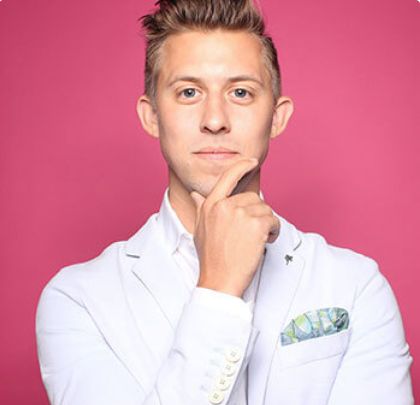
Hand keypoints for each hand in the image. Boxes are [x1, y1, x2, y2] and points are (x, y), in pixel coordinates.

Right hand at [190, 158, 280, 297]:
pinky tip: (264, 242)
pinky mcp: (256, 224)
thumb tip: (196, 194)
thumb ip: (201, 208)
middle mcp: (224, 205)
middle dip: (257, 214)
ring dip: (266, 224)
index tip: (252, 161)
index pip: (228, 176)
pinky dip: (274, 231)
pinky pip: (274, 220)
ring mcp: (240, 213)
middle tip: (251, 233)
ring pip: (265, 209)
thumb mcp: (200, 229)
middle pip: (253, 197)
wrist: (219, 281)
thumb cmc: (211, 258)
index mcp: (210, 204)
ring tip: (255, 241)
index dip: (241, 166)